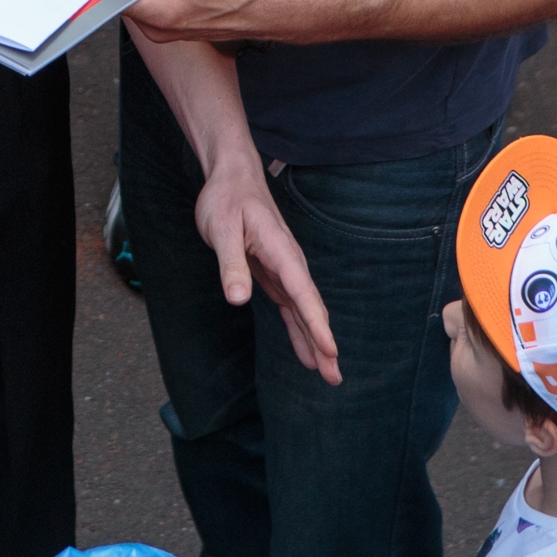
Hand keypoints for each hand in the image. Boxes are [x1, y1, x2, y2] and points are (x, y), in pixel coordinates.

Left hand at [192, 158, 340, 383]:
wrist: (232, 178)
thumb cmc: (226, 199)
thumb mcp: (221, 228)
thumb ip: (230, 263)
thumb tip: (237, 298)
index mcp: (281, 251)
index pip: (303, 293)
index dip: (316, 324)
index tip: (330, 351)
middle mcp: (289, 263)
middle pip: (311, 308)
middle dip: (323, 343)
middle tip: (334, 378)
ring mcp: (283, 270)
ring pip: (304, 311)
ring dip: (315, 342)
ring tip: (328, 374)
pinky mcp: (273, 274)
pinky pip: (291, 306)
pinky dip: (300, 329)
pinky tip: (306, 351)